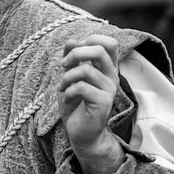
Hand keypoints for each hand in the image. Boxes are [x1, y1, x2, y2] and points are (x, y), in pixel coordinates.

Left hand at [58, 34, 123, 173]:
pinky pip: (82, 87)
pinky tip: (67, 99)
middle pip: (99, 49)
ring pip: (86, 70)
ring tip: (62, 87)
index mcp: (106, 68)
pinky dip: (68, 91)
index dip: (90, 40)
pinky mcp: (103, 103)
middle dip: (75, 54)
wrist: (80, 133)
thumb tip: (72, 40)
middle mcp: (111, 76)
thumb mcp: (69, 77)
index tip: (74, 53)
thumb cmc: (75, 104)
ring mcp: (109, 89)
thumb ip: (71, 59)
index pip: (109, 42)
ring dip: (67, 77)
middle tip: (63, 65)